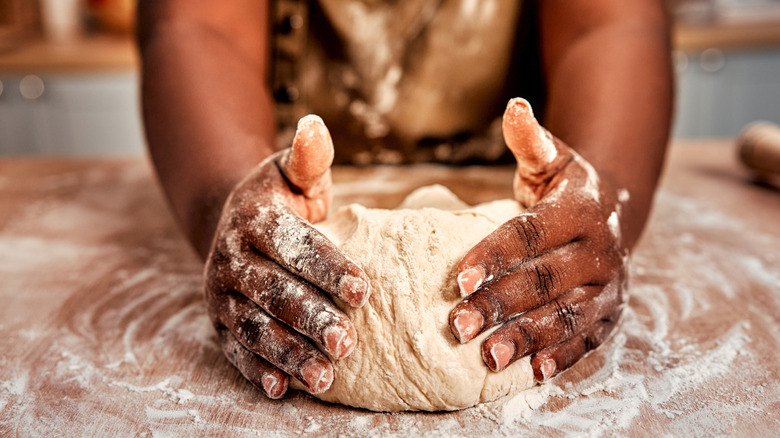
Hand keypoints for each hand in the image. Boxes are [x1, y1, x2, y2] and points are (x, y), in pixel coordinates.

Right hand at [204, 116, 370, 398]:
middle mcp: (231, 258)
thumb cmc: (279, 200)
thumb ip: (308, 158)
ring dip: (288, 354)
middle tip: (348, 343)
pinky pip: (236, 350)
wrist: (232, 223)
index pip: (294, 245)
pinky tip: (282, 390)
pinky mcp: (219, 322)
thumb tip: (315, 125)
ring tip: (324, 377)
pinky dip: (257, 371)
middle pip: (274, 292)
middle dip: (311, 319)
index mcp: (254, 220)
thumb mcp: (293, 174)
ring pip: (255, 327)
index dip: (328, 267)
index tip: (364, 290)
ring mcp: (222, 294)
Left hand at [449, 98, 627, 381]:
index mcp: (582, 208)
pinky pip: (587, 339)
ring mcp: (609, 285)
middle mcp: (601, 249)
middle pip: (546, 280)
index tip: (458, 277)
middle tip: (457, 324)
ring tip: (489, 357)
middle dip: (501, 303)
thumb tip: (514, 107)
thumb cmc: (566, 187)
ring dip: (528, 337)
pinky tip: (531, 372)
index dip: (495, 255)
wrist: (614, 214)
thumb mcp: (551, 160)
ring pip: (568, 315)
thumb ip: (531, 141)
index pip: (532, 233)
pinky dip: (561, 357)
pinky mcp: (610, 313)